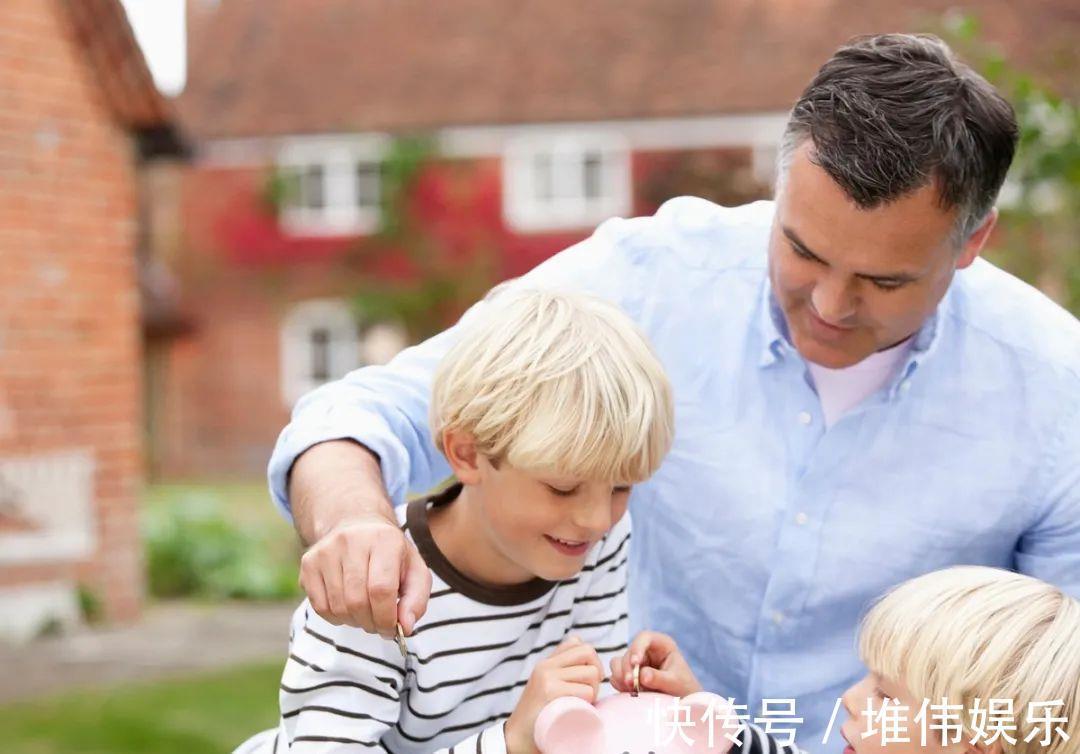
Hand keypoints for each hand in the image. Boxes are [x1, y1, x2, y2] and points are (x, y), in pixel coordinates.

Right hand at [300, 513, 430, 635]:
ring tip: (366, 613)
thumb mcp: (415, 571)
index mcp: (384, 539)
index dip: (387, 618)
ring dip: (355, 621)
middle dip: (371, 623)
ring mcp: (325, 551)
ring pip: (338, 607)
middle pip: (357, 601)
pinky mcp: (308, 563)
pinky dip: (337, 617)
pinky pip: (320, 607)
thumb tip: (405, 627)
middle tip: (379, 624)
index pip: (381, 589)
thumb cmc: (391, 555)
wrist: (357, 526)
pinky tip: (348, 607)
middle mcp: (351, 540)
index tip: (393, 629)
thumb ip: (417, 600)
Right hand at [504, 636, 604, 753]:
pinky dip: (590, 702)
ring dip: (594, 690)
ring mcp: (547, 677)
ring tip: (583, 703)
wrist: (518, 738)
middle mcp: (546, 666)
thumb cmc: (538, 717)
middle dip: (597, 671)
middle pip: (587, 651)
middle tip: (591, 691)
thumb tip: (583, 651)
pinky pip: (586, 691)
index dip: (590, 659)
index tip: (589, 679)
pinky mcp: (550, 692)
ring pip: (591, 673)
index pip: (576, 642)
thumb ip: (561, 670)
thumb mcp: (546, 686)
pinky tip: (579, 710)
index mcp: (546, 663)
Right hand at [610, 631, 702, 696]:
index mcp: (661, 645)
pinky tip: (629, 693)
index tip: (635, 663)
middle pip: (628, 653)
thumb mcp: (675, 683)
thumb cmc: (683, 688)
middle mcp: (646, 651)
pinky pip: (616, 676)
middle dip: (627, 669)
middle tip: (631, 685)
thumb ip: (660, 678)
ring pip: (618, 663)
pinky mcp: (629, 675)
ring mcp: (636, 663)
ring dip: (621, 677)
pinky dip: (619, 684)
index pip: (644, 637)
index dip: (637, 648)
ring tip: (631, 691)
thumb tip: (642, 676)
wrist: (683, 704)